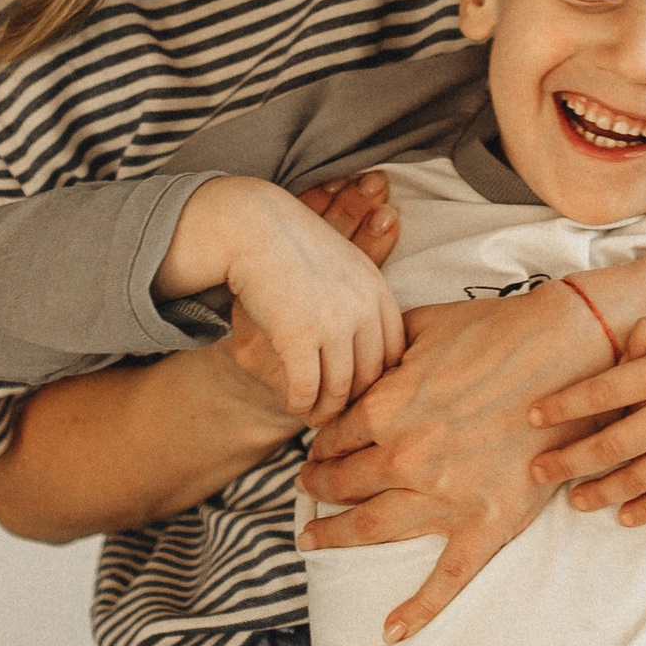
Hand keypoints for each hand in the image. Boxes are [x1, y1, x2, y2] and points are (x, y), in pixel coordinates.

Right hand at [170, 176, 405, 425]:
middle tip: (340, 416)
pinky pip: (307, 387)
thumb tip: (371, 350)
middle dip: (355, 402)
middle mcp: (362, 308)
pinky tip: (295, 405)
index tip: (363, 394)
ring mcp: (333, 323)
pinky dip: (301, 404)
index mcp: (377, 290)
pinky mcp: (299, 336)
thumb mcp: (342, 266)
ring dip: (327, 410)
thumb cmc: (293, 247)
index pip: (393, 352)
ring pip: (340, 387)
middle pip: (370, 375)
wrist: (252, 228)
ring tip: (317, 418)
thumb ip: (361, 302)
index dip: (379, 380)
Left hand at [300, 281, 613, 641]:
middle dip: (316, 488)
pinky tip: (389, 631)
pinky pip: (446, 579)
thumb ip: (383, 344)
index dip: (320, 443)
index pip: (333, 436)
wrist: (568, 351)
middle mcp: (405, 457)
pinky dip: (417, 610)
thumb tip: (357, 355)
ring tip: (312, 540)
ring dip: (334, 536)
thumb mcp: (425, 323)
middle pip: (341, 483)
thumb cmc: (498, 330)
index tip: (317, 449)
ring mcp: (444, 496)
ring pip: (370, 528)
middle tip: (304, 491)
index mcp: (386, 408)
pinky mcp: (485, 523)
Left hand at [528, 308, 645, 526]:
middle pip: (607, 444)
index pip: (599, 393)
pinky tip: (622, 515)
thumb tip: (615, 361)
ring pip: (634, 478)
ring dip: (597, 491)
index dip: (562, 406)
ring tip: (574, 500)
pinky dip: (644, 509)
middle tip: (537, 472)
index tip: (531, 416)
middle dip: (566, 461)